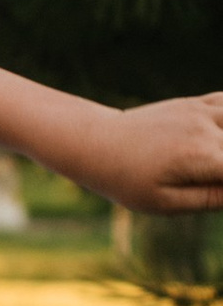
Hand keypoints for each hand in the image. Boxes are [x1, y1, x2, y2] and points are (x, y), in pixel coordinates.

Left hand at [74, 92, 222, 213]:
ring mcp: (203, 111)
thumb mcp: (166, 203)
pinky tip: (221, 135)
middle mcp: (208, 129)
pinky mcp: (196, 103)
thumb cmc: (126, 180)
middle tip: (218, 176)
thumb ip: (212, 198)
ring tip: (217, 161)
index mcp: (204, 158)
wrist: (95, 142)